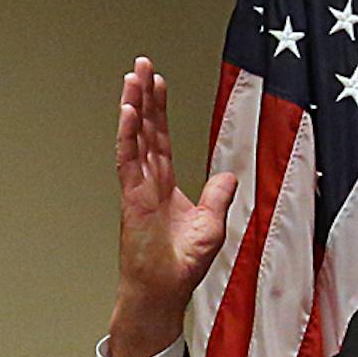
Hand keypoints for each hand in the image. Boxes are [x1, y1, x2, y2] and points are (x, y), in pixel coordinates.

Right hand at [109, 57, 239, 356]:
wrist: (163, 291)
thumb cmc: (181, 266)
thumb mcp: (212, 225)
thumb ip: (218, 196)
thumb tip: (229, 176)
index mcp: (164, 185)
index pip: (161, 139)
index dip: (159, 110)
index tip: (157, 83)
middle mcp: (148, 181)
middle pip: (145, 129)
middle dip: (143, 96)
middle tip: (140, 65)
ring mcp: (138, 188)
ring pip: (134, 137)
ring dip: (133, 106)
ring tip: (132, 77)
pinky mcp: (132, 198)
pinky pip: (128, 159)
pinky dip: (128, 134)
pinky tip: (128, 111)